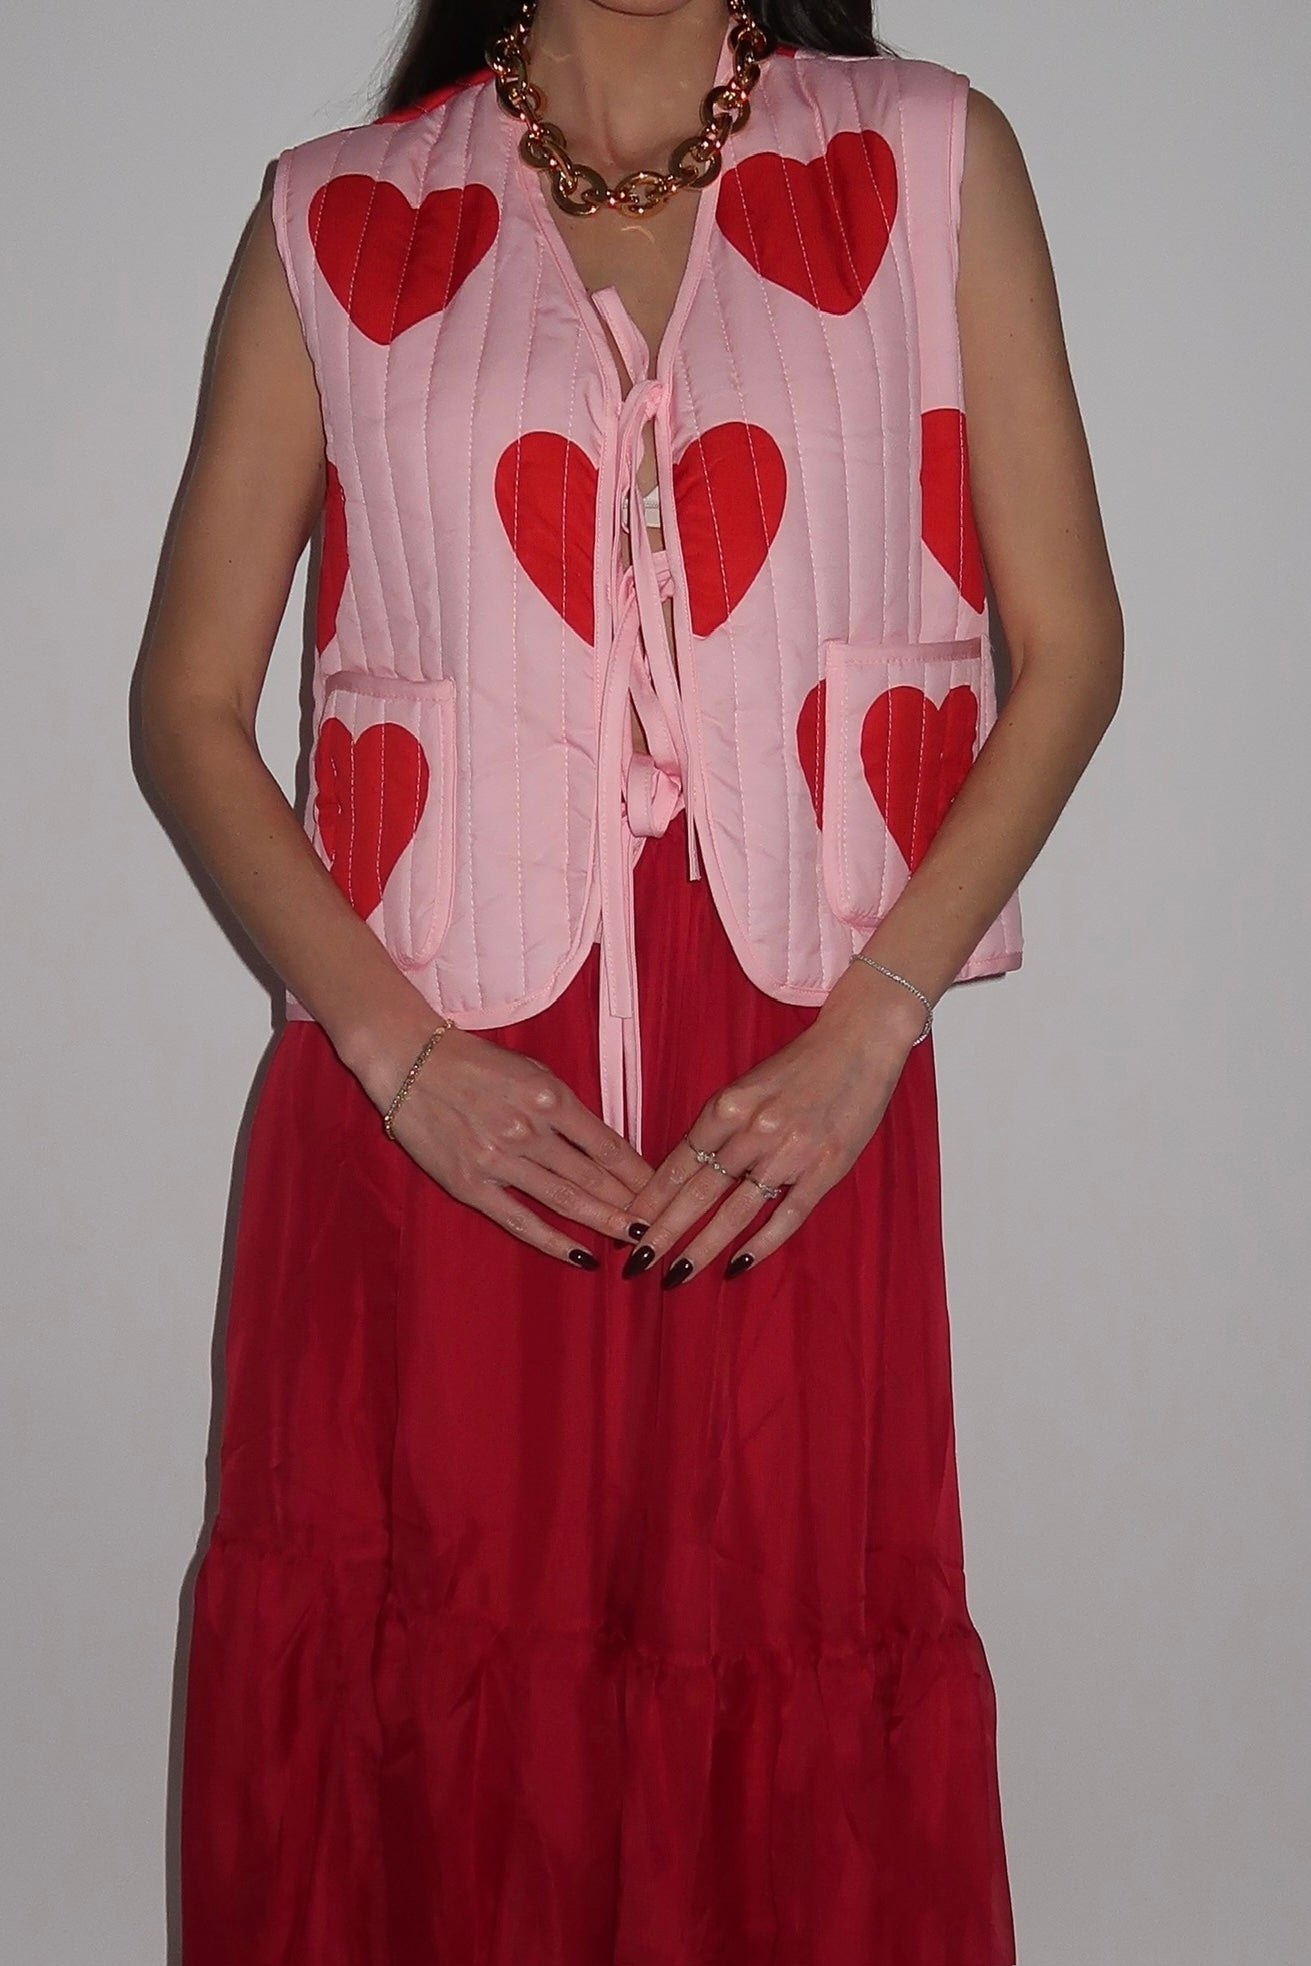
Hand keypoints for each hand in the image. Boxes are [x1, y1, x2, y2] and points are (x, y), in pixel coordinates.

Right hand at [381, 1025, 655, 1267]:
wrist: (408, 1061)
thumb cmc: (474, 1062)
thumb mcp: (531, 1070)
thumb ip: (566, 1107)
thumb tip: (604, 1145)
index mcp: (548, 1096)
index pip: (606, 1143)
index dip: (638, 1172)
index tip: (661, 1191)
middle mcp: (528, 1129)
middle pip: (593, 1175)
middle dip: (631, 1202)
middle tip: (659, 1223)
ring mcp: (498, 1159)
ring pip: (565, 1199)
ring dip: (604, 1221)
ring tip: (635, 1240)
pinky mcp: (470, 1184)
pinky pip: (520, 1221)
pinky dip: (554, 1241)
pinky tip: (582, 1256)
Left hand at [620, 1003, 919, 1285]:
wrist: (860, 1043)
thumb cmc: (800, 1063)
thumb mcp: (749, 1084)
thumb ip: (721, 1123)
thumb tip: (686, 1168)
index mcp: (729, 1104)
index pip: (680, 1161)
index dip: (652, 1197)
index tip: (629, 1223)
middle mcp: (754, 1130)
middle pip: (699, 1191)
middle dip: (664, 1231)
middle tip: (637, 1263)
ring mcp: (791, 1152)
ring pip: (736, 1210)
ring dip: (703, 1247)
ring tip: (677, 1274)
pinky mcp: (825, 1168)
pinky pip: (788, 1214)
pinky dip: (762, 1243)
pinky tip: (738, 1265)